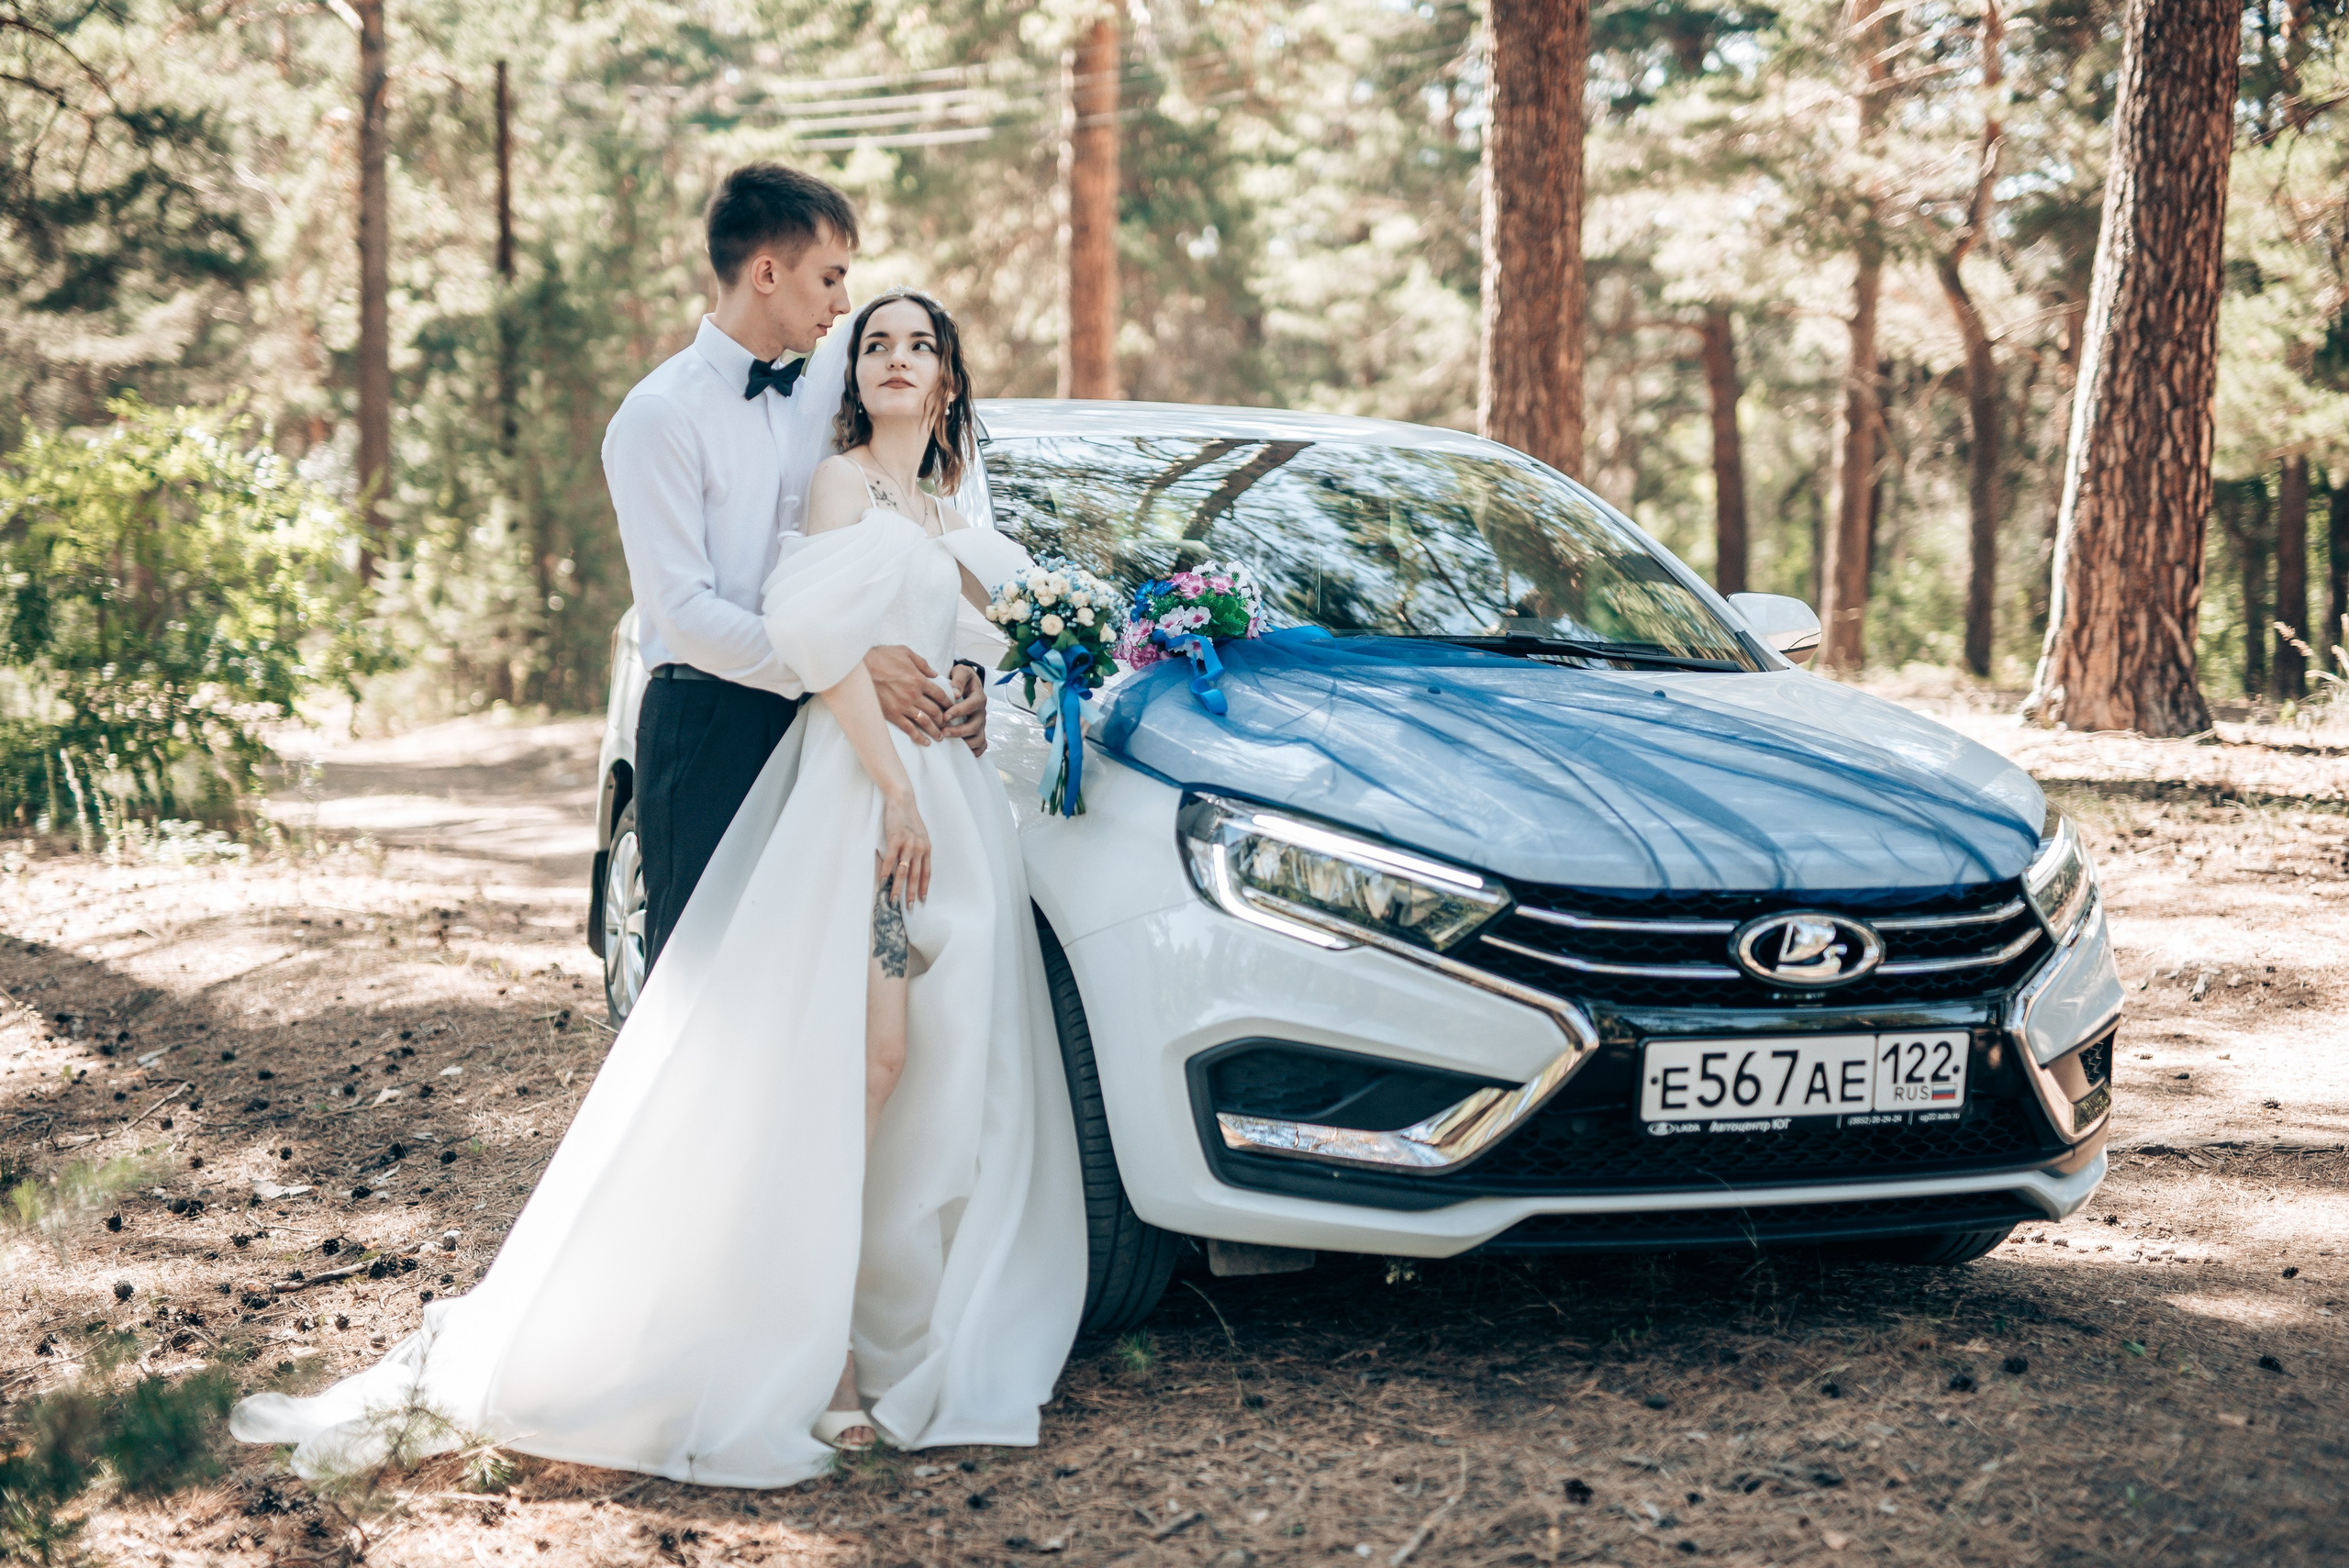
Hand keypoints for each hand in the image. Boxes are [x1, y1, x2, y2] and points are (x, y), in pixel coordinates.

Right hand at [865, 645, 949, 745]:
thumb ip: (922, 663)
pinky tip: (925, 742)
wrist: (858, 668)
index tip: (951, 708)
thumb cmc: (880, 657)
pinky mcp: (892, 715)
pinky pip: (908, 729)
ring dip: (935, 731)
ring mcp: (903, 706)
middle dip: (944, 719)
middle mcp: (913, 695)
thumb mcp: (904, 652)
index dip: (948, 703)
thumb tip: (934, 673)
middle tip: (948, 724)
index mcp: (918, 679)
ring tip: (940, 737)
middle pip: (935, 711)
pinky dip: (918, 737)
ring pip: (924, 722)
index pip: (940, 694)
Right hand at [879, 790, 931, 904]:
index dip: (923, 887)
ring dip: (898, 887)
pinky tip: (882, 881)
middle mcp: (919, 848)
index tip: (922, 900)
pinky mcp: (896, 839)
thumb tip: (913, 866)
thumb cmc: (909, 819)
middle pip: (916, 876)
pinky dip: (886, 871)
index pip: (926, 873)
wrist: (902, 801)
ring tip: (893, 899)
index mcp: (926, 849)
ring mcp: (908, 844)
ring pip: (903, 871)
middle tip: (908, 907)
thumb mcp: (919, 836)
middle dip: (911, 893)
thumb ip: (918, 851)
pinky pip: (891, 859)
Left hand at [946, 663, 988, 757]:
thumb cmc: (961, 679)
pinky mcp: (978, 732)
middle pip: (975, 725)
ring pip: (979, 738)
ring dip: (964, 742)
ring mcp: (981, 724)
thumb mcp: (961, 672)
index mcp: (978, 697)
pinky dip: (974, 751)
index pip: (972, 706)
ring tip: (949, 741)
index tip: (945, 716)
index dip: (959, 712)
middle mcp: (981, 712)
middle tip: (943, 732)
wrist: (967, 684)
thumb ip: (959, 679)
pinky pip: (981, 745)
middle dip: (959, 730)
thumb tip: (956, 693)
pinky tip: (960, 751)